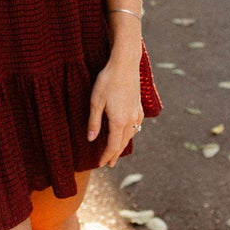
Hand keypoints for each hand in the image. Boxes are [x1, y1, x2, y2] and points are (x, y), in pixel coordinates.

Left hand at [86, 50, 143, 167]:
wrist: (125, 65)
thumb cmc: (107, 81)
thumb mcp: (95, 101)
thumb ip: (94, 122)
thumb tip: (90, 139)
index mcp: (119, 121)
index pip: (112, 145)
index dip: (106, 156)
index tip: (101, 164)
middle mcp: (130, 120)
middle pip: (122, 143)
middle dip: (115, 154)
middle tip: (110, 164)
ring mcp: (136, 113)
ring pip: (131, 135)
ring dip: (123, 145)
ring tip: (117, 151)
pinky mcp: (139, 106)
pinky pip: (136, 126)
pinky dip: (130, 134)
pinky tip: (128, 133)